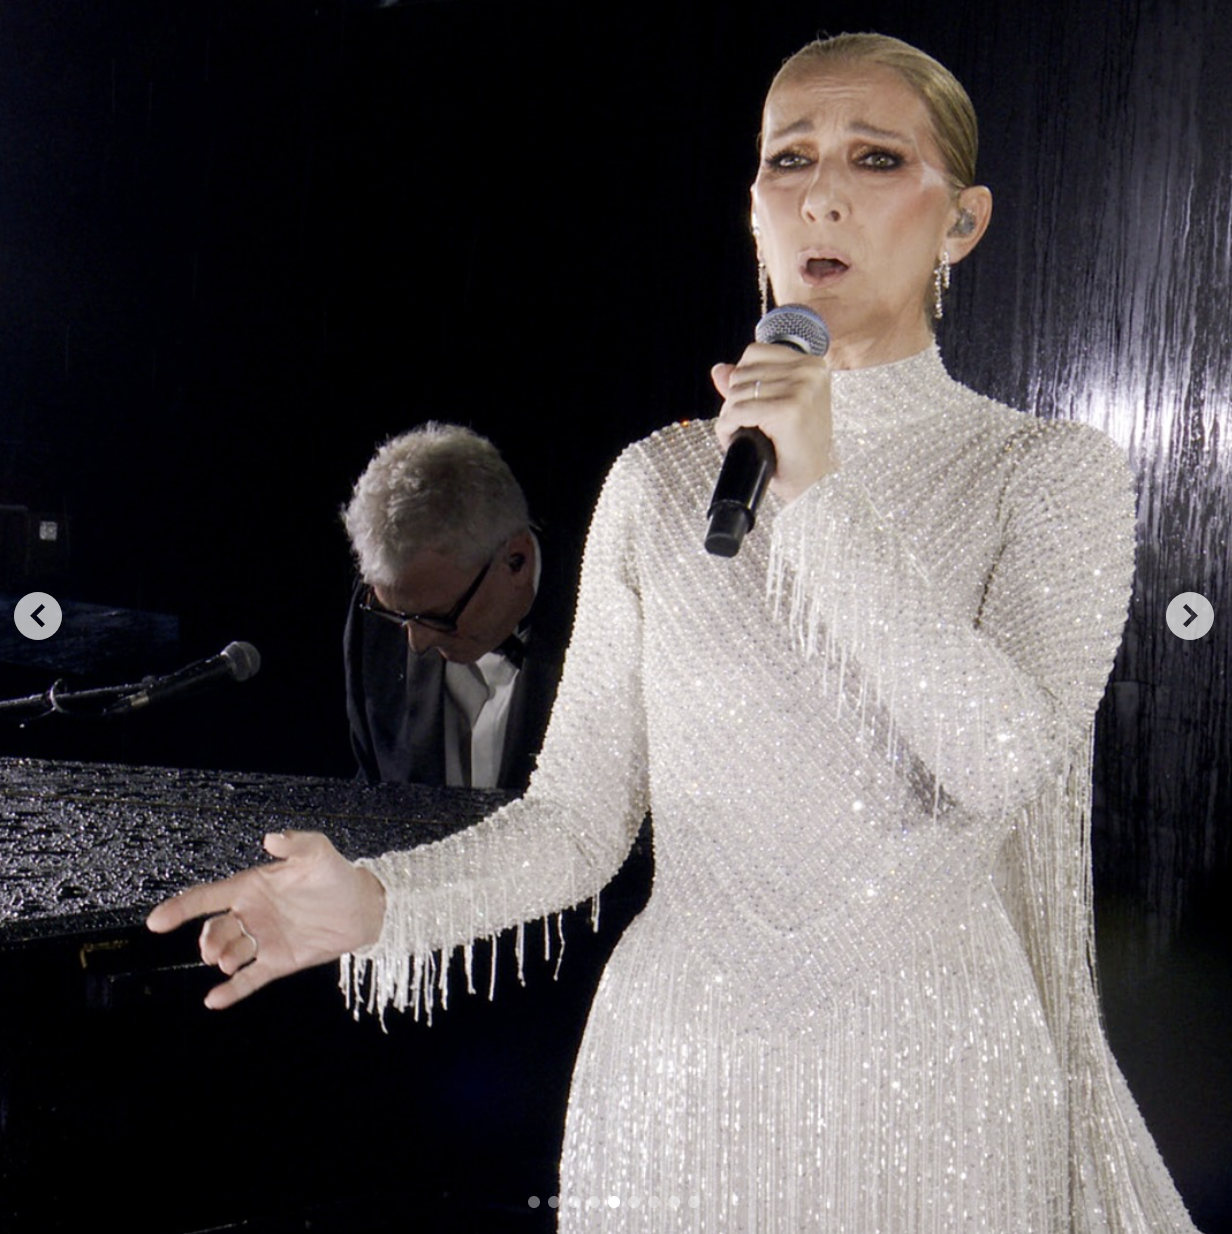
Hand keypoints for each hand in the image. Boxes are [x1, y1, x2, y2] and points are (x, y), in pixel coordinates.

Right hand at [146, 830, 385, 1009]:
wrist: (363, 907)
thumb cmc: (336, 874)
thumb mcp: (318, 852)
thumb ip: (295, 843)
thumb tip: (271, 837)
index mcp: (252, 887)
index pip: (208, 897)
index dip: (180, 907)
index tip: (156, 921)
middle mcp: (251, 914)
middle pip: (215, 930)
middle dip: (208, 940)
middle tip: (213, 948)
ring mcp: (263, 939)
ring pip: (230, 953)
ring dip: (223, 959)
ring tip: (229, 960)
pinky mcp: (278, 961)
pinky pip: (249, 979)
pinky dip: (232, 990)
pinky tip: (214, 1000)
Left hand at [711, 342, 835, 502]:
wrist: (813, 481)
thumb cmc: (796, 447)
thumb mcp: (774, 407)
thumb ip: (748, 383)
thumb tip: (718, 370)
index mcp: (812, 364)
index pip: (753, 353)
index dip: (741, 380)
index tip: (751, 405)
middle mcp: (810, 371)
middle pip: (741, 373)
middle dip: (734, 401)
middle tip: (746, 426)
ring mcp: (801, 389)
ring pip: (736, 393)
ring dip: (730, 417)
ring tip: (744, 434)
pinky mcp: (789, 410)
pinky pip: (738, 412)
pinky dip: (728, 428)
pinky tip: (737, 440)